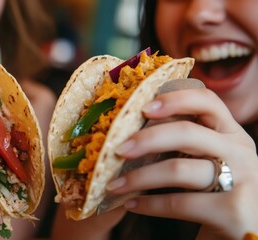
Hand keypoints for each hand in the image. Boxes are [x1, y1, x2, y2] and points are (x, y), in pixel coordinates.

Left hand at [106, 88, 257, 238]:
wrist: (247, 233)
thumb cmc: (217, 194)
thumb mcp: (208, 161)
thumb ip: (184, 144)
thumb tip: (130, 133)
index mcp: (232, 133)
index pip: (207, 101)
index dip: (174, 99)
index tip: (143, 107)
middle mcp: (241, 151)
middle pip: (186, 132)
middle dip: (145, 139)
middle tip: (117, 150)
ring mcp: (241, 181)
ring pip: (178, 169)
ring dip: (138, 177)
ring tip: (114, 185)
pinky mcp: (232, 212)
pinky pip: (178, 203)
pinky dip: (149, 204)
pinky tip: (131, 204)